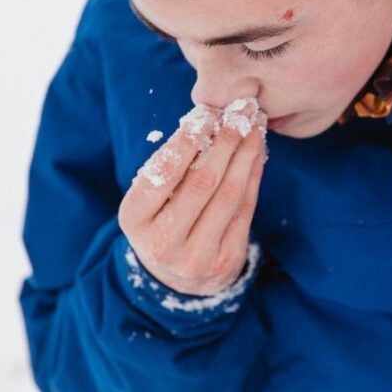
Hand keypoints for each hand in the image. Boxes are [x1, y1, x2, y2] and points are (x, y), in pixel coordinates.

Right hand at [118, 103, 266, 296]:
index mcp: (134, 219)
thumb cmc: (161, 220)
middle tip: (240, 113)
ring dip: (245, 155)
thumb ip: (170, 167)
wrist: (177, 278)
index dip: (188, 141)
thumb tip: (209, 120)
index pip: (163, 173)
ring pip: (229, 195)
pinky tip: (257, 154)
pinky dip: (253, 177)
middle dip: (225, 142)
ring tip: (254, 127)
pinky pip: (245, 210)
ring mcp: (196, 257)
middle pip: (202, 182)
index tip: (207, 115)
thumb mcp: (149, 199)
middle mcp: (162, 243)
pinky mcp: (226, 262)